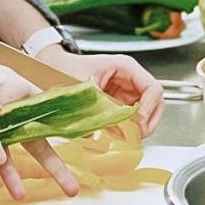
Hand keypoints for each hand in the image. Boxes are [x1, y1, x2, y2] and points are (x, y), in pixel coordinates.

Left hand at [0, 55, 78, 201]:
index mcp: (14, 86)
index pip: (44, 103)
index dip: (62, 118)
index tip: (82, 134)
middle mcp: (13, 106)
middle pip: (39, 132)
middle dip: (55, 159)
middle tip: (71, 182)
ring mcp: (1, 124)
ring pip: (24, 149)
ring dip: (37, 172)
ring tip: (59, 189)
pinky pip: (1, 157)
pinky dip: (9, 174)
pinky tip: (16, 190)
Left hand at [37, 47, 164, 136]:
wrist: (50, 68)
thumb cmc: (65, 68)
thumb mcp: (83, 87)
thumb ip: (100, 107)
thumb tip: (115, 128)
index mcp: (125, 67)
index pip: (153, 89)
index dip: (150, 109)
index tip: (139, 124)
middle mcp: (129, 79)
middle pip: (154, 103)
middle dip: (147, 122)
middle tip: (135, 136)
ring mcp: (125, 92)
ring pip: (145, 114)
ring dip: (138, 128)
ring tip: (125, 137)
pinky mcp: (118, 104)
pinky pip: (131, 120)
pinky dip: (128, 130)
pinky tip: (117, 135)